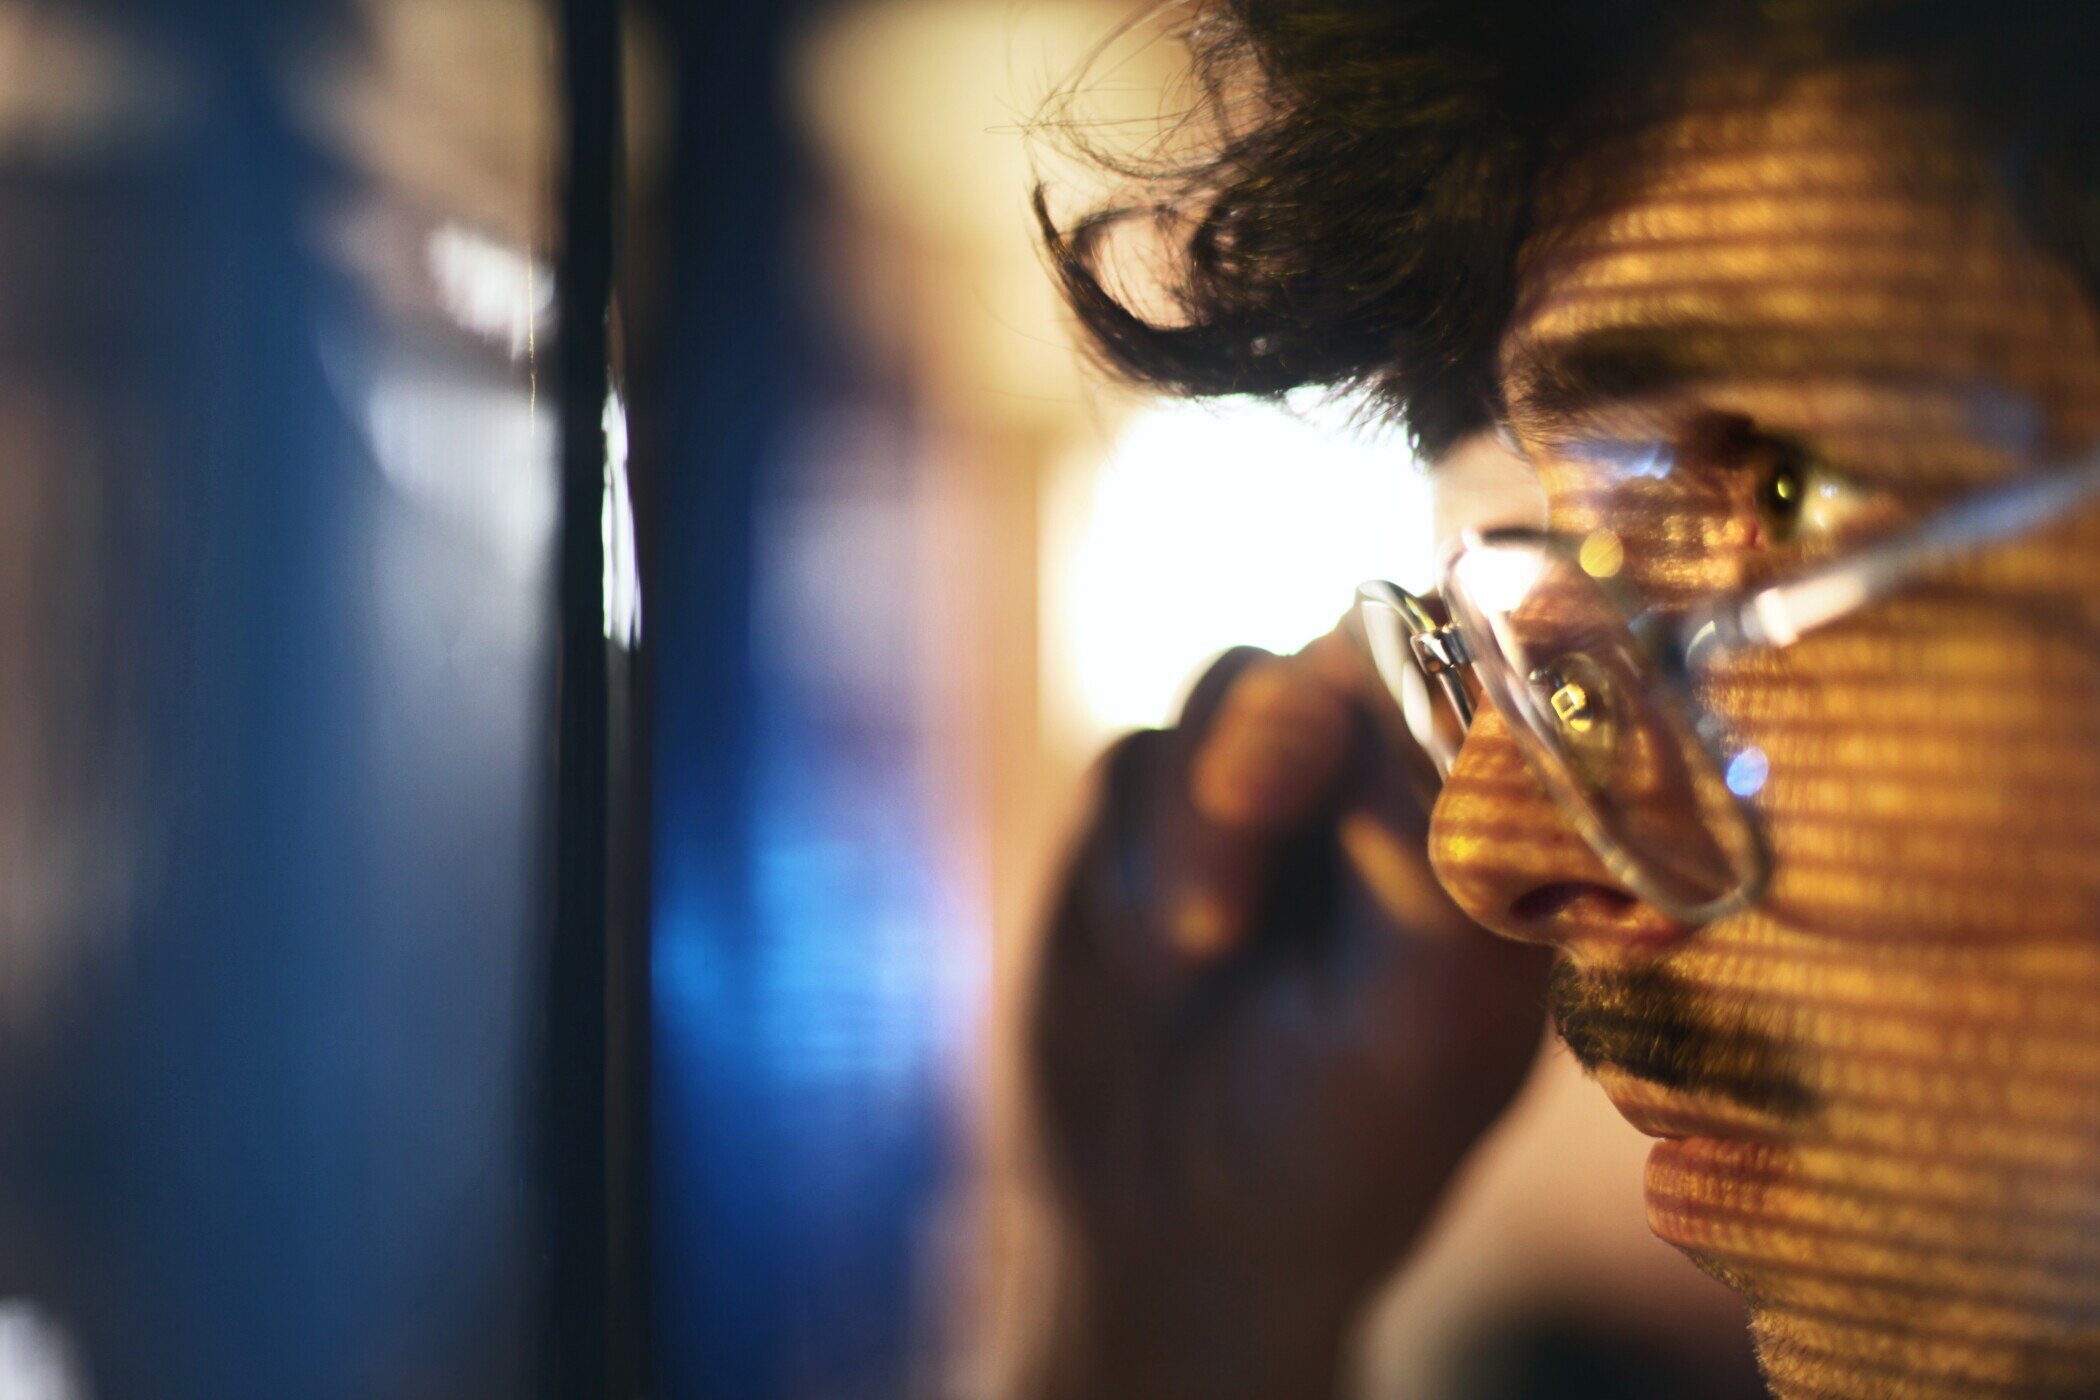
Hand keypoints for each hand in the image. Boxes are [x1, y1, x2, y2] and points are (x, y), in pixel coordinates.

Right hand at [1027, 631, 1551, 1399]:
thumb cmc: (1331, 1155)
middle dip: (1280, 737)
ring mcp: (1270, 794)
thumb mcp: (1411, 1040)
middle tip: (1241, 823)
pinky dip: (1135, 852)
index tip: (1376, 703)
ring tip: (1191, 953)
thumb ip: (1431, 882)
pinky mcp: (1158, 815)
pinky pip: (1134, 758)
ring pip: (1231, 690)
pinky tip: (1152, 962)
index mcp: (1489, 842)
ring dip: (1195, 814)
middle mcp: (1389, 794)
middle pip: (1345, 652)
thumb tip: (1431, 723)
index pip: (1482, 685)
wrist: (1160, 1231)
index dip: (1429, 674)